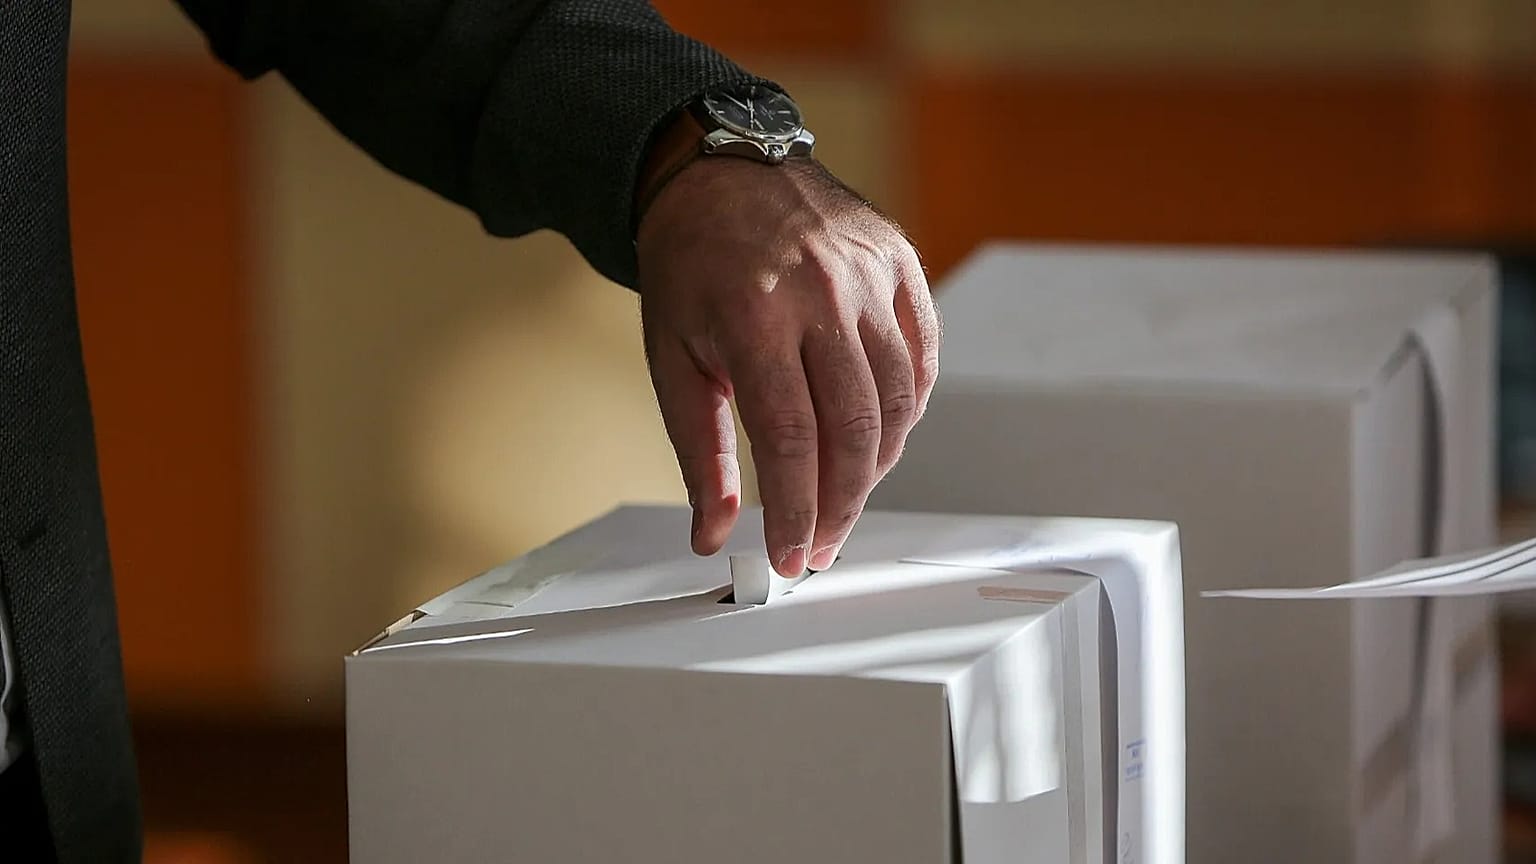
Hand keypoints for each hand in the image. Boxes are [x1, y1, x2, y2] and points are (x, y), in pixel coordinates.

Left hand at [636, 156, 940, 576]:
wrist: (719, 175)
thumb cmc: (691, 269)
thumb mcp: (672, 360)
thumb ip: (699, 453)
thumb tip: (711, 535)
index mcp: (753, 318)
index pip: (791, 441)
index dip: (796, 512)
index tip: (791, 558)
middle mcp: (820, 293)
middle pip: (853, 428)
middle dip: (841, 505)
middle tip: (821, 545)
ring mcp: (868, 274)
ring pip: (897, 399)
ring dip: (877, 466)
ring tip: (846, 498)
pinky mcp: (899, 264)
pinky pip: (921, 356)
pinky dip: (907, 410)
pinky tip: (880, 439)